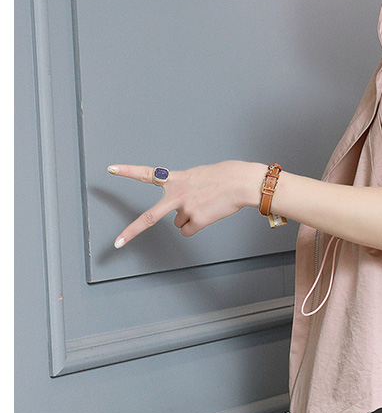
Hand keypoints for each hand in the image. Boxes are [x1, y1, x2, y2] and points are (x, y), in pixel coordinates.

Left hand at [108, 161, 262, 247]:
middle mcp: (176, 195)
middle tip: (117, 243)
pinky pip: (189, 230)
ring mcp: (186, 209)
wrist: (240, 183)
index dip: (128, 171)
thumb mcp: (196, 176)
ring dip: (189, 217)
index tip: (111, 169)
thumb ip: (181, 189)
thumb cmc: (222, 177)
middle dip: (132, 231)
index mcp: (175, 179)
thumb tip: (178, 213)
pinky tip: (208, 213)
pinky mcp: (198, 221)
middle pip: (149, 217)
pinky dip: (197, 225)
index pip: (147, 174)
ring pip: (178, 223)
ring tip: (205, 204)